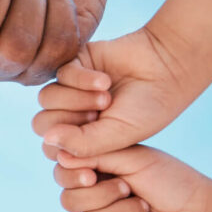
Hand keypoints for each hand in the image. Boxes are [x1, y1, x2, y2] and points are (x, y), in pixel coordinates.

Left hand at [34, 25, 200, 157]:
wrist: (168, 70)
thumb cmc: (147, 109)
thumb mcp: (117, 136)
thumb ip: (82, 144)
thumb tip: (47, 140)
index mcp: (79, 137)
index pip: (50, 148)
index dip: (67, 146)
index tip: (98, 143)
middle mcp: (71, 113)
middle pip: (42, 123)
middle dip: (70, 120)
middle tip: (100, 115)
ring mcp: (70, 88)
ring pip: (47, 98)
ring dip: (76, 99)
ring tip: (106, 98)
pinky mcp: (74, 63)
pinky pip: (60, 74)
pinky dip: (81, 79)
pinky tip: (105, 80)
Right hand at [53, 144, 211, 211]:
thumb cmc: (170, 179)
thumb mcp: (132, 158)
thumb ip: (95, 153)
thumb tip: (58, 151)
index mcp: (95, 170)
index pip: (63, 174)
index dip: (73, 176)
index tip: (94, 173)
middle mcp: (94, 196)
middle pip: (68, 200)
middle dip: (102, 194)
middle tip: (128, 187)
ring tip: (147, 206)